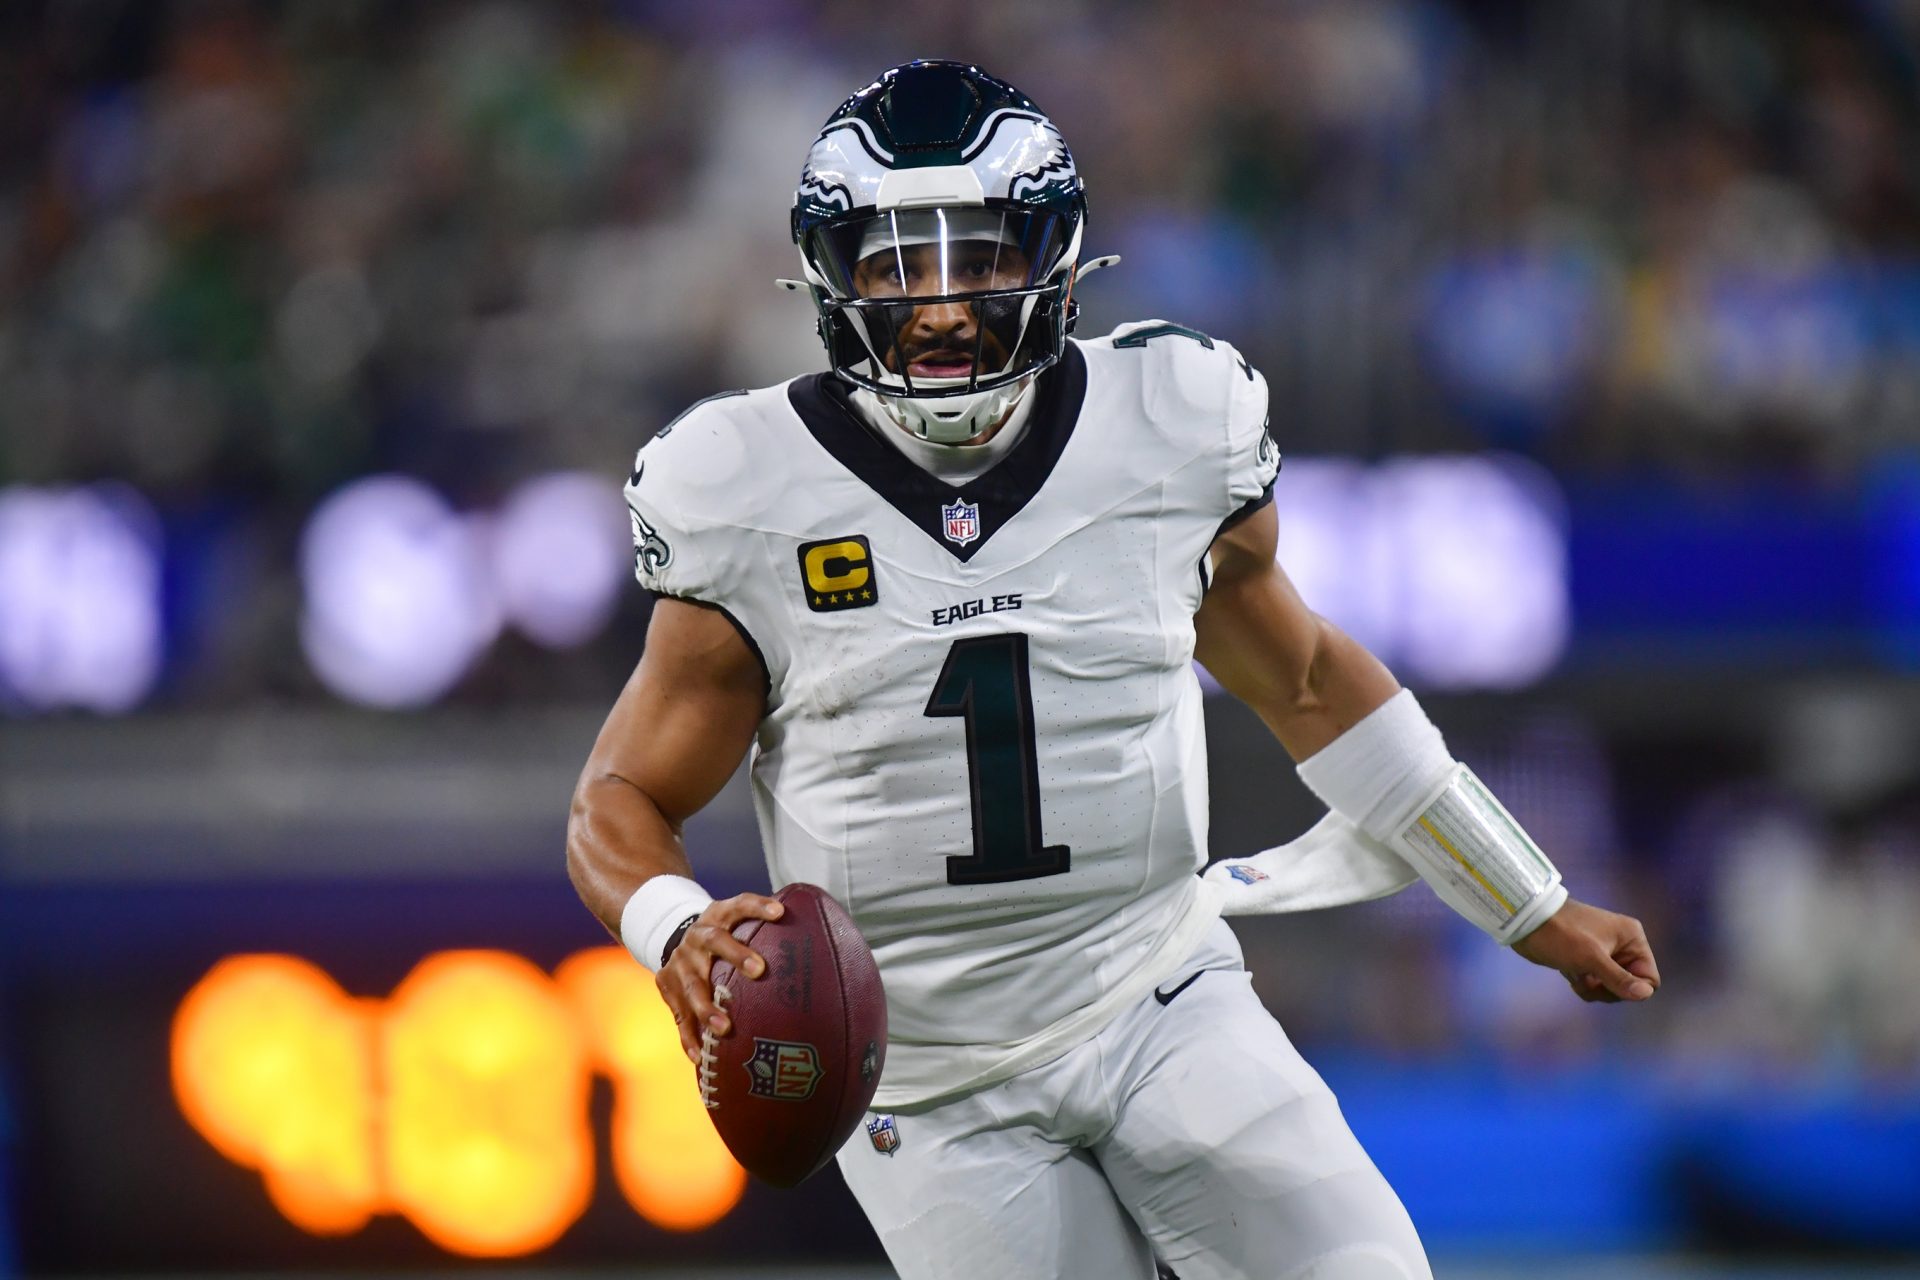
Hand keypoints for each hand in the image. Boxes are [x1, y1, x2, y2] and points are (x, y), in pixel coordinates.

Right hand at [655, 892, 784, 1060]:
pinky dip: (688, 1037)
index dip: (758, 907)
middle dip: (736, 954)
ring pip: (692, 985)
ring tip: (724, 1028)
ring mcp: (680, 964)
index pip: (739, 905)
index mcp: (717, 916)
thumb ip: (766, 930)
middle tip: (759, 971)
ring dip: (707, 1007)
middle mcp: (696, 937)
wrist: (671, 939)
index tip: (780, 913)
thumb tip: (820, 939)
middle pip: (714, 941)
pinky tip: (700, 1056)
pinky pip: (679, 1016)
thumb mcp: (736, 922)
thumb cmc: (722, 936)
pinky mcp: (667, 988)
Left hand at [1511, 897, 1660, 1002]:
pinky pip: (1595, 985)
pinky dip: (1583, 985)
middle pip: (1630, 987)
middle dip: (1608, 989)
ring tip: (1577, 975)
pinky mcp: (1587, 962)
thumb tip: (1645, 995)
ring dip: (1593, 989)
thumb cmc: (1562, 935)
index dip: (1632, 988)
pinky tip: (1570, 974)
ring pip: (1611, 988)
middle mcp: (1623, 946)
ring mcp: (1604, 954)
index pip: (1649, 978)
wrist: (1526, 922)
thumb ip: (1619, 979)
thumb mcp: (1592, 958)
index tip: (1610, 985)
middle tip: (1588, 979)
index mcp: (1632, 939)